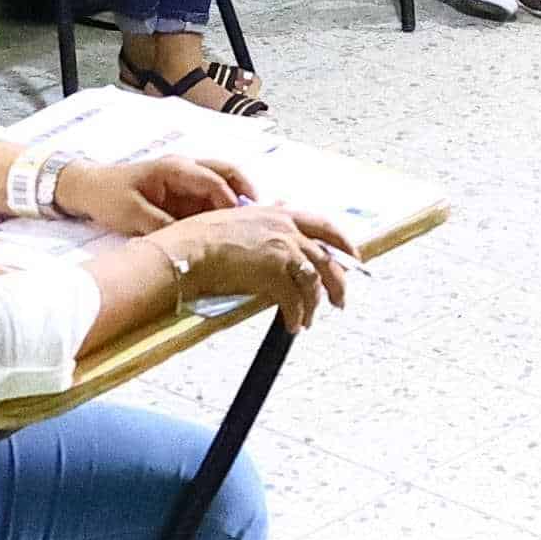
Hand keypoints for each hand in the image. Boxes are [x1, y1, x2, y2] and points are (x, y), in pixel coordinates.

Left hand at [57, 153, 256, 233]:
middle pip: (228, 172)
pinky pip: (210, 197)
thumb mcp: (132, 215)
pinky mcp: (182, 193)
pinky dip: (224, 210)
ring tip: (252, 225)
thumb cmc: (107, 196)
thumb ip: (162, 226)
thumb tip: (190, 241)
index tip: (241, 222)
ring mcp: (185, 180)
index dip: (230, 201)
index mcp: (175, 168)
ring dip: (238, 200)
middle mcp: (186, 168)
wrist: (86, 188)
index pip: (213, 180)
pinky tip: (232, 229)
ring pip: (223, 183)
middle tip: (263, 216)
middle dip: (247, 191)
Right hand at [155, 203, 360, 330]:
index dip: (342, 243)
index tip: (352, 256)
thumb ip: (264, 222)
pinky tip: (293, 325)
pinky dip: (297, 316)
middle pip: (327, 258)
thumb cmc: (202, 237)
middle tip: (340, 299)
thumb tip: (279, 223)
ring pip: (314, 282)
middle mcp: (286, 229)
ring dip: (315, 305)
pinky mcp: (274, 274)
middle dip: (339, 282)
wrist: (188, 250)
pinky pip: (295, 301)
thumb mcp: (239, 218)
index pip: (323, 226)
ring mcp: (283, 250)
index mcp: (279, 214)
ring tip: (309, 319)